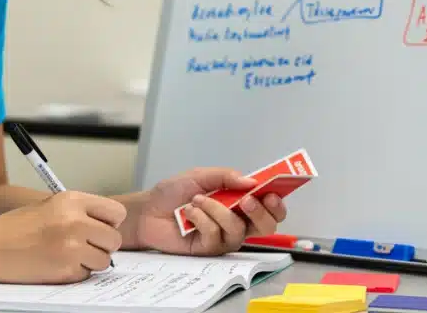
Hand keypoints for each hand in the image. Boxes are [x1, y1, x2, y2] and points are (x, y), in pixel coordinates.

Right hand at [0, 190, 126, 283]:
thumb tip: (107, 224)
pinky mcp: (66, 270)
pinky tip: (57, 264)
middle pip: (114, 239)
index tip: (100, 227)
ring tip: (68, 255)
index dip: (110, 222)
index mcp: (72, 200)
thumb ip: (80, 211)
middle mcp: (75, 222)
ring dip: (91, 261)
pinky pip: (86, 274)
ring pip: (104, 260)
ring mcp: (72, 248)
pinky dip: (76, 273)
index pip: (117, 213)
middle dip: (102, 245)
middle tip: (85, 245)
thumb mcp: (50, 205)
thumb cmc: (17, 226)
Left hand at [127, 168, 286, 256]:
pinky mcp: (210, 250)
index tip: (273, 192)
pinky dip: (201, 219)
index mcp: (240, 201)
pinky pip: (215, 235)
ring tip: (197, 200)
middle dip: (260, 212)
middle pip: (267, 226)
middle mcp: (238, 221)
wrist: (148, 210)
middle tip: (244, 200)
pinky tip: (189, 213)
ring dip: (217, 210)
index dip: (277, 202)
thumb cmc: (174, 193)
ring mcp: (225, 237)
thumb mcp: (200, 176)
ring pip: (238, 228)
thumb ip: (226, 176)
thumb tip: (251, 181)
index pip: (270, 206)